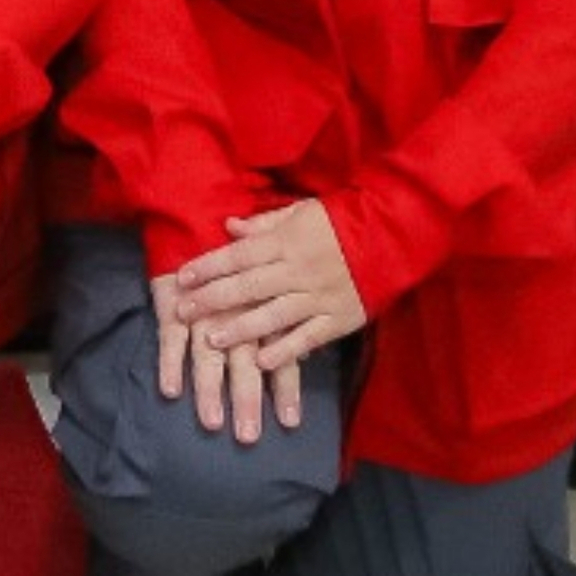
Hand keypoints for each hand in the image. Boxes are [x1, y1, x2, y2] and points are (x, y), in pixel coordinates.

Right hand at [149, 266, 306, 441]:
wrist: (197, 217)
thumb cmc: (243, 253)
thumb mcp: (274, 279)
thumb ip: (289, 312)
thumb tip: (308, 350)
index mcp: (265, 308)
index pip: (279, 354)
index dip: (285, 388)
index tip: (290, 422)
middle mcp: (236, 314)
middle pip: (244, 364)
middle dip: (247, 400)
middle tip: (248, 436)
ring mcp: (203, 312)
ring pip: (208, 356)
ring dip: (209, 390)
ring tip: (212, 423)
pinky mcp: (171, 305)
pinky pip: (169, 338)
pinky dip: (169, 363)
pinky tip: (170, 390)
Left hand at [167, 200, 367, 378]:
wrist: (394, 236)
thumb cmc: (342, 222)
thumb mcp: (302, 212)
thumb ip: (264, 223)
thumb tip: (228, 227)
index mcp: (287, 242)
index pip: (240, 255)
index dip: (209, 266)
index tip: (181, 278)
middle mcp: (299, 270)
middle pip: (249, 286)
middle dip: (213, 299)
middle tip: (183, 312)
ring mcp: (320, 296)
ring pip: (274, 315)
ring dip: (241, 329)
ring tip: (212, 341)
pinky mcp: (341, 318)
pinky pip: (309, 337)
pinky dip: (286, 351)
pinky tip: (263, 363)